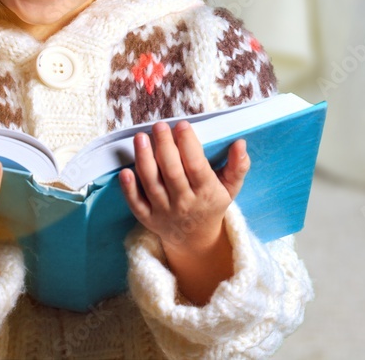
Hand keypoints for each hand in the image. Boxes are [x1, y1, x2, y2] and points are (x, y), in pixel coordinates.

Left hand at [119, 120, 248, 291]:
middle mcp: (184, 202)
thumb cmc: (212, 204)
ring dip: (144, 159)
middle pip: (172, 173)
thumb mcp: (230, 188)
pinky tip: (124, 171)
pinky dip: (129, 189)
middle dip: (165, 147)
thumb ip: (238, 166)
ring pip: (152, 184)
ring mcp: (164, 211)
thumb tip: (240, 143)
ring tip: (140, 137)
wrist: (196, 239)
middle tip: (159, 126)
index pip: (196, 167)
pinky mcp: (147, 218)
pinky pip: (136, 204)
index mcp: (206, 192)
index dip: (189, 145)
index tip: (182, 125)